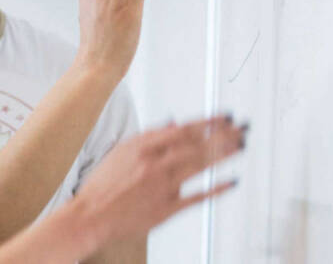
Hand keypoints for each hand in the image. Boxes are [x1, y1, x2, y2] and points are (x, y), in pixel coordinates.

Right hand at [72, 116, 245, 244]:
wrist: (91, 214)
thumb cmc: (103, 184)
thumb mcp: (121, 150)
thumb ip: (150, 136)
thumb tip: (174, 123)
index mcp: (142, 147)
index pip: (183, 130)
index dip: (207, 122)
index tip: (224, 117)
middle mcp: (154, 164)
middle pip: (196, 145)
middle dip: (223, 135)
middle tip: (242, 128)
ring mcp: (162, 186)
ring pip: (199, 165)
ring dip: (224, 154)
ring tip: (241, 145)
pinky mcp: (167, 208)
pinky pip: (197, 197)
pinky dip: (216, 189)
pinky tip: (231, 182)